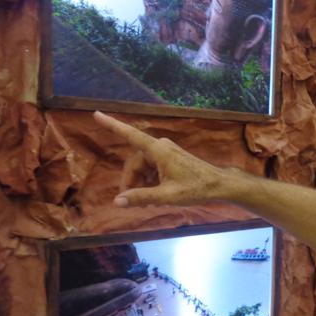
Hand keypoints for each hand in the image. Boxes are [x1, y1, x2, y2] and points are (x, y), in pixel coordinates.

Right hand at [93, 111, 225, 206]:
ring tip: (145, 202)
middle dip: (131, 180)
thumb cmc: (196, 188)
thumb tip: (117, 201)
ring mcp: (166, 151)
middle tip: (131, 201)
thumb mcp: (167, 196)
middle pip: (135, 161)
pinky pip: (152, 167)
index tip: (96, 114)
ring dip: (140, 182)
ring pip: (143, 166)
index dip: (112, 125)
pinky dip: (149, 180)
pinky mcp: (170, 158)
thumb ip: (141, 197)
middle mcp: (160, 147)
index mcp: (158, 150)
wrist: (219, 185)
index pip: (131, 135)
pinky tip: (153, 196)